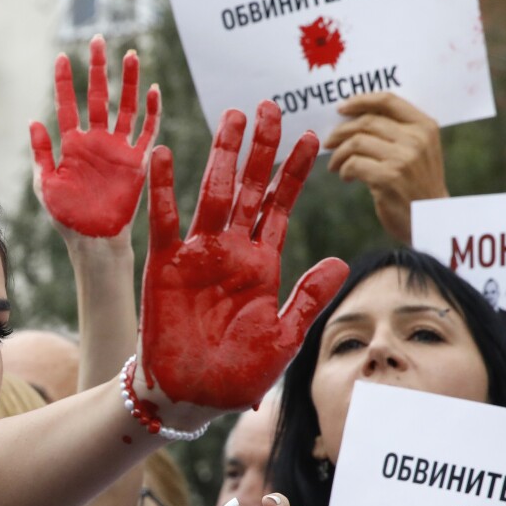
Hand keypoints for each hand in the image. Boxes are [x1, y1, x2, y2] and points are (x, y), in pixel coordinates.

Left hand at [31, 35, 159, 239]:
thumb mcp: (45, 184)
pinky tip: (152, 90)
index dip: (65, 81)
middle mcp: (96, 141)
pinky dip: (152, 112)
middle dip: (98, 69)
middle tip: (98, 40)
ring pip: (126, 107)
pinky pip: (147, 131)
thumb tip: (33, 121)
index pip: (68, 104)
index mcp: (72, 144)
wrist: (93, 241)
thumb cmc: (66, 217)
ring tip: (130, 54)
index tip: (62, 57)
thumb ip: (41, 153)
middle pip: (99, 96)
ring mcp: (118, 149)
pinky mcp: (136, 162)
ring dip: (129, 81)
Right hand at [139, 101, 348, 410]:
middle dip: (260, 149)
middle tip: (270, 107)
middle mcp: (231, 250)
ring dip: (221, 155)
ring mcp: (198, 254)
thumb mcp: (284, 336)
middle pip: (248, 188)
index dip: (295, 173)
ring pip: (212, 192)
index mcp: (262, 264)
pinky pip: (163, 220)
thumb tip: (343, 262)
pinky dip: (161, 189)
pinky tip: (162, 155)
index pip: (281, 207)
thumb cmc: (240, 374)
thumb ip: (309, 297)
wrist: (194, 398)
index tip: (313, 137)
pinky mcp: (165, 266)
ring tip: (232, 118)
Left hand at [323, 91, 446, 244]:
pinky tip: (345, 176)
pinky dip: (343, 169)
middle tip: (329, 141)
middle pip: (367, 122)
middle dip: (341, 131)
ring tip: (335, 165)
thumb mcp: (420, 150)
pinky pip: (353, 164)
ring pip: (356, 142)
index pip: (388, 100)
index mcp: (425, 126)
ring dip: (339, 154)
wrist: (431, 219)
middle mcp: (416, 139)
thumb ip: (397, 131)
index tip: (341, 108)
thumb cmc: (418, 183)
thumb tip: (353, 117)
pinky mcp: (388, 178)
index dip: (360, 101)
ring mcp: (403, 158)